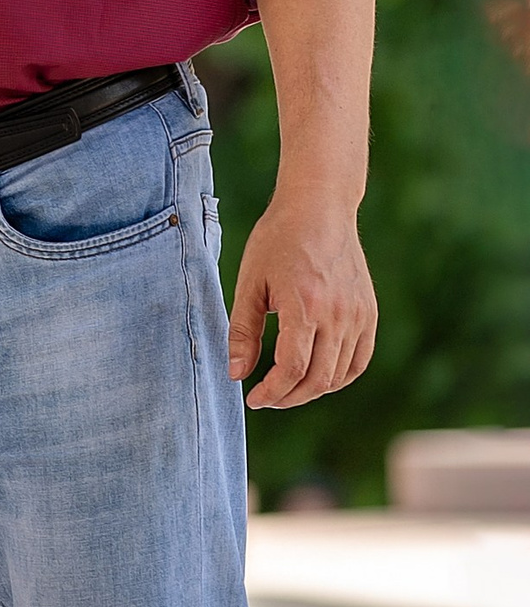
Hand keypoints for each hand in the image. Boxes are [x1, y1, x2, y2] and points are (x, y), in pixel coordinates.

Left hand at [228, 190, 376, 407]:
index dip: (271, 392)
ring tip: (288, 388)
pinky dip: (340, 377)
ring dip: (312, 390)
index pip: (291, 369)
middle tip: (267, 398)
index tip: (253, 398)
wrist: (319, 208)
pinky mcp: (369, 312)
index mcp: (304, 306)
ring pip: (339, 374)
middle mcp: (337, 314)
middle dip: (289, 397)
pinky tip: (318, 377)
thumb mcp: (249, 282)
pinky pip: (359, 360)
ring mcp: (358, 314)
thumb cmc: (277, 240)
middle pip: (318, 378)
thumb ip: (243, 332)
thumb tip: (237, 374)